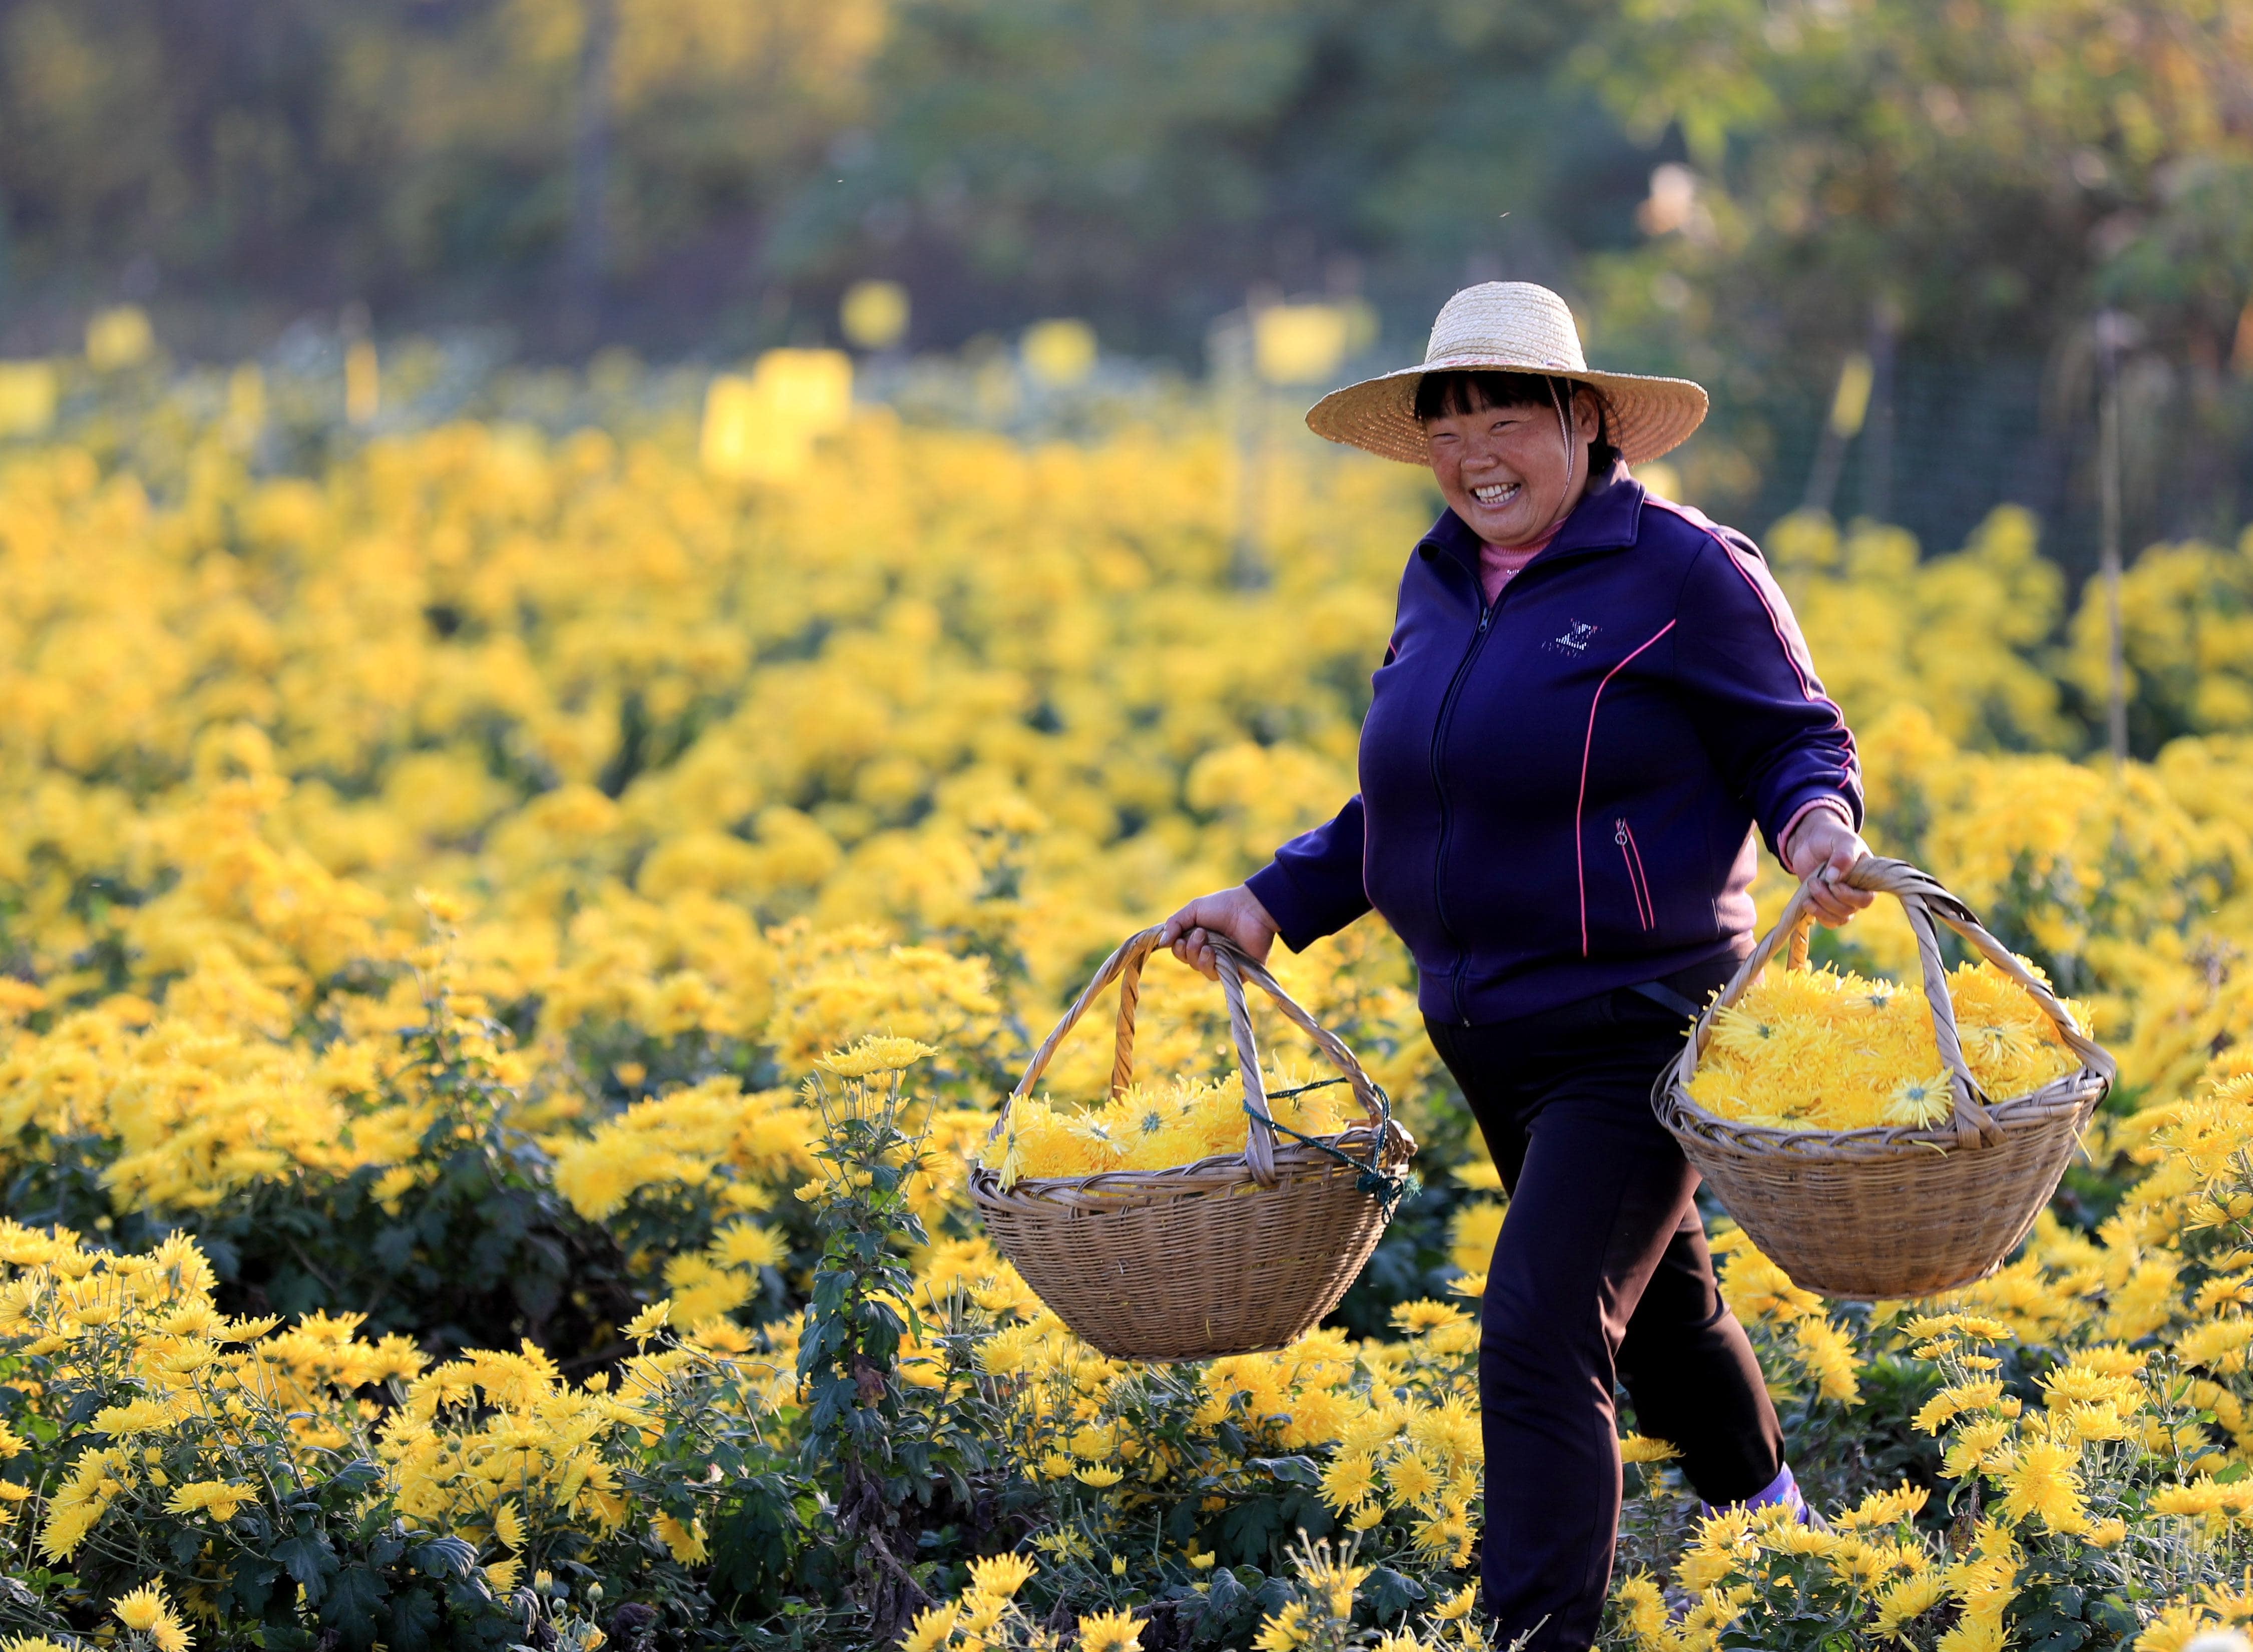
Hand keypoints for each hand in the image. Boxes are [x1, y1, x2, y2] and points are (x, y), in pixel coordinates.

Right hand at [1157, 885, 1278, 980]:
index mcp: (1200, 938)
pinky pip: (1219, 977)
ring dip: (1200, 958)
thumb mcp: (1193, 909)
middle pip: (1190, 962)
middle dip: (1189, 951)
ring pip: (1203, 971)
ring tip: (1208, 946)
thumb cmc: (1224, 906)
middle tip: (1201, 934)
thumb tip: (1161, 943)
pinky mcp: (1238, 971)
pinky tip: (1214, 954)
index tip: (1178, 939)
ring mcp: (1225, 962)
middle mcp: (1212, 951)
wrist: (1251, 909)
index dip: (1177, 949)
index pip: (1181, 952)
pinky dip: (1212, 966)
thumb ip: (1174, 924)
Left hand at [1782, 808, 1874, 926]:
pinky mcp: (1826, 904)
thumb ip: (1843, 855)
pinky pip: (1828, 921)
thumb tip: (1834, 878)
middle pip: (1849, 910)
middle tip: (1814, 882)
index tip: (1833, 883)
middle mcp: (1857, 893)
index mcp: (1868, 879)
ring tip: (1810, 887)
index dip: (1849, 896)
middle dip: (1829, 900)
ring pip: (1838, 918)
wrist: (1812, 840)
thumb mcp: (1842, 840)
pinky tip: (1807, 902)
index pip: (1866, 899)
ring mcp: (1842, 900)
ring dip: (1821, 907)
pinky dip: (1817, 915)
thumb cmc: (1832, 837)